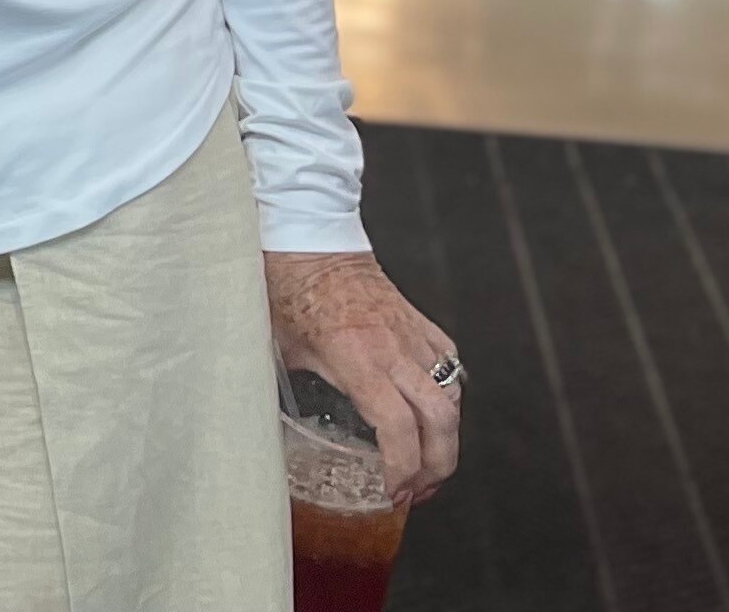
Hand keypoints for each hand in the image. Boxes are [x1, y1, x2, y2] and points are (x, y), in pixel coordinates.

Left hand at [267, 250, 460, 502]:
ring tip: (429, 461)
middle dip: (438, 466)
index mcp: (357, 358)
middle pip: (440, 421)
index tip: (393, 492)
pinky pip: (450, 365)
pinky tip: (434, 413)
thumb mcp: (282, 349)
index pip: (396, 428)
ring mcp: (412, 334)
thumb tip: (276, 424)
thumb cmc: (288, 286)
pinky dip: (448, 394)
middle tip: (420, 490)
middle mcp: (394, 349)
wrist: (309, 237)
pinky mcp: (420, 321)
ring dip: (446, 437)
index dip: (401, 469)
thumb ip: (294, 389)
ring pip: (452, 396)